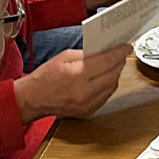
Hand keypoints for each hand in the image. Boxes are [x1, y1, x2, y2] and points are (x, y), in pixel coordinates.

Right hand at [14, 45, 128, 121]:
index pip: (107, 62)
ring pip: (112, 86)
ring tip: (114, 64)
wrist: (32, 99)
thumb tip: (105, 50)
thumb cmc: (45, 77)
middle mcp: (84, 92)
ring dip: (115, 74)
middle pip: (113, 75)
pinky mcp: (88, 112)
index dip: (119, 52)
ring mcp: (87, 105)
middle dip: (119, 62)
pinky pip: (106, 96)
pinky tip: (105, 77)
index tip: (126, 46)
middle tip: (121, 53)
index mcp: (76, 75)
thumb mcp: (64, 57)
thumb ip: (86, 54)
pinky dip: (108, 85)